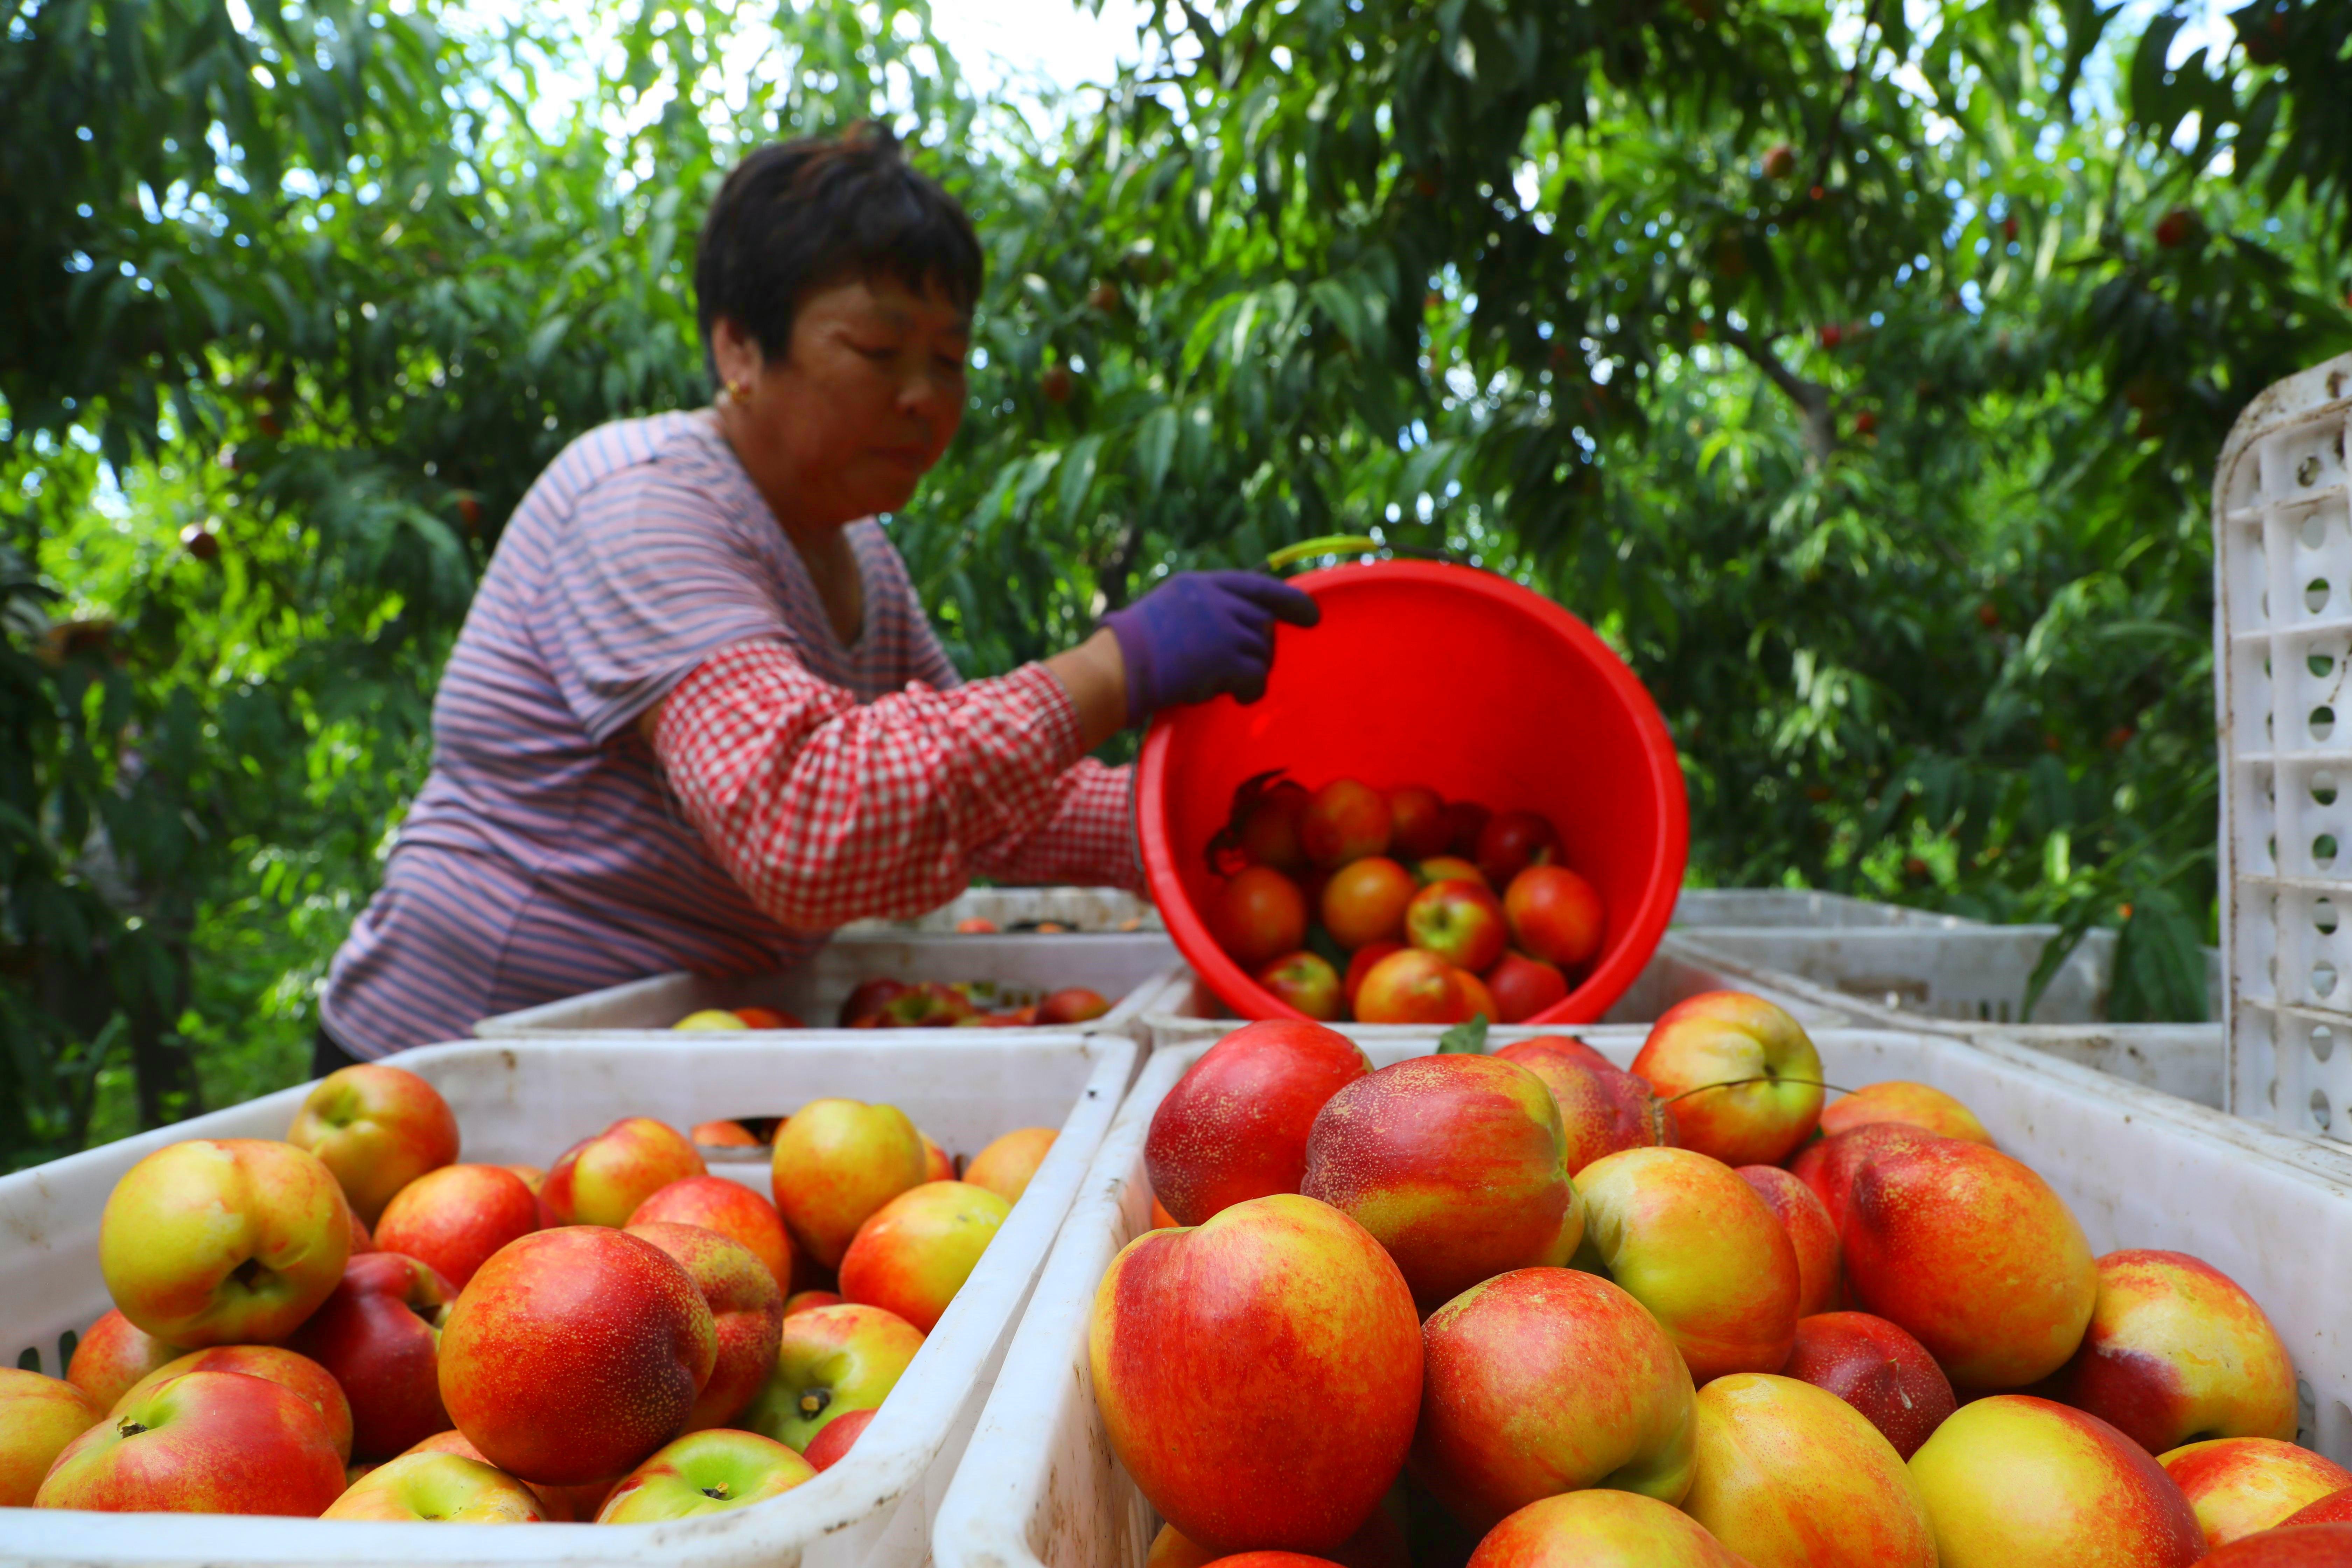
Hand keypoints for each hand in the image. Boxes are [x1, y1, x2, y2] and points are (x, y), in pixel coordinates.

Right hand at [1099, 570, 1321, 725]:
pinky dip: (1251, 690)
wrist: (1116, 669)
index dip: (1289, 600)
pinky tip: (1235, 697)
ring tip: (1226, 684)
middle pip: (1264, 621)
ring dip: (1252, 671)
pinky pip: (1258, 676)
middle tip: (1247, 667)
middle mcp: (1215, 599)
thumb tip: (1243, 628)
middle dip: (1261, 646)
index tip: (1311, 615)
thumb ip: (1206, 610)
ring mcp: (1222, 627)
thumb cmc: (1132, 649)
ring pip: (1262, 650)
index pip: (1257, 585)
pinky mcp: (1225, 658)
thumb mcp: (1170, 610)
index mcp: (1200, 584)